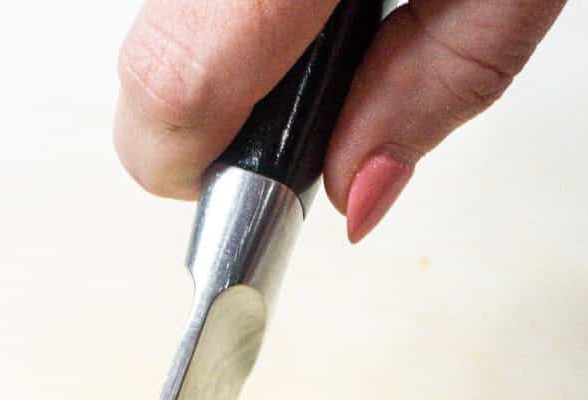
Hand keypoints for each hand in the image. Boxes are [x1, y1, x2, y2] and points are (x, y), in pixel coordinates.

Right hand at [115, 0, 567, 238]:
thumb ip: (438, 85)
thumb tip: (357, 192)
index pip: (173, 86)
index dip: (201, 164)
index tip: (260, 182)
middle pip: (148, 59)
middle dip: (216, 112)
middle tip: (313, 97)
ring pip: (162, 12)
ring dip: (230, 42)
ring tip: (332, 10)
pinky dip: (234, 4)